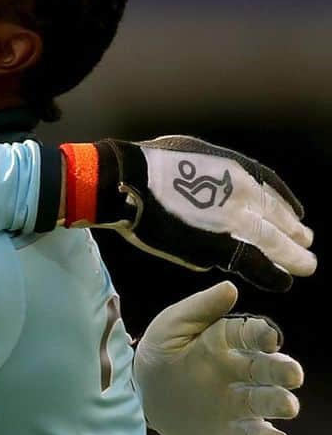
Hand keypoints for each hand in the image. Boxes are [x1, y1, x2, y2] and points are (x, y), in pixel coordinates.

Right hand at [64, 136, 316, 291]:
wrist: (128, 180)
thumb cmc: (147, 163)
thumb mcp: (192, 152)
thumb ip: (209, 170)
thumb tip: (209, 180)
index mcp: (236, 169)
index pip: (271, 189)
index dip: (284, 204)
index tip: (295, 215)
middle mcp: (242, 193)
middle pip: (278, 217)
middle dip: (293, 232)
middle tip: (306, 243)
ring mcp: (233, 220)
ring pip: (274, 242)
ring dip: (292, 256)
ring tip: (305, 266)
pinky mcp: (217, 245)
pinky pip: (253, 264)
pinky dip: (270, 274)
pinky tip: (282, 282)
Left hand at [135, 281, 302, 434]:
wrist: (136, 394)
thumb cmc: (160, 352)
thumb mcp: (172, 325)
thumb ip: (200, 308)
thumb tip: (230, 287)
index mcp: (227, 340)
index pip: (251, 334)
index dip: (262, 335)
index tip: (270, 337)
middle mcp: (240, 370)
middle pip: (268, 368)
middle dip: (282, 370)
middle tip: (292, 374)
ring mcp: (238, 401)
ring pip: (266, 401)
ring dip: (280, 402)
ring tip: (287, 405)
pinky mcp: (230, 431)